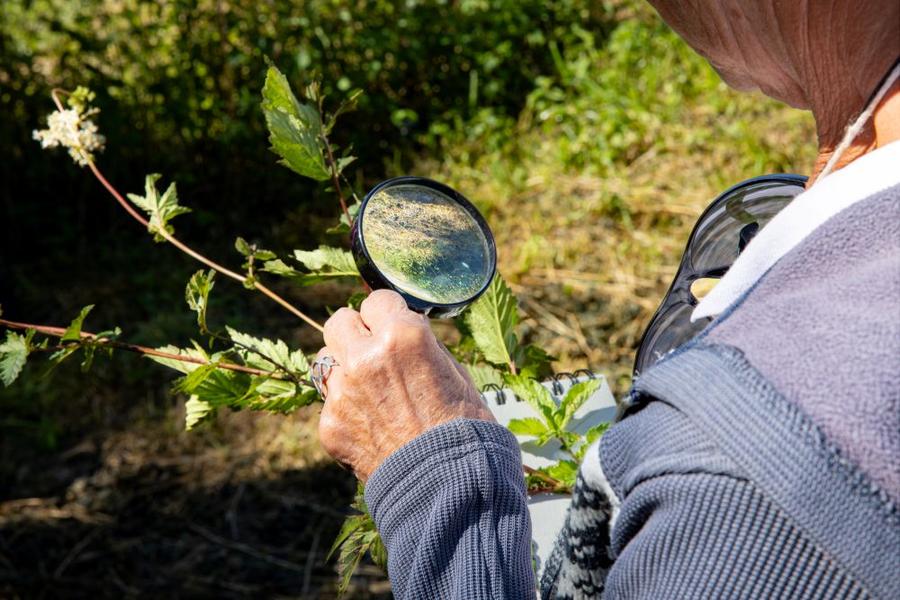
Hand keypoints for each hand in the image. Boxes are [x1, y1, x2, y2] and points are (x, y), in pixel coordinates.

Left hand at [315, 289, 494, 480]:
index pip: (377, 299)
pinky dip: (347, 409)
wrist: (449, 486)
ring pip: (327, 360)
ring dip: (346, 368)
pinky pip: (330, 403)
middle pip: (340, 321)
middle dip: (356, 331)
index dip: (389, 313)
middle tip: (373, 349)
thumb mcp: (456, 373)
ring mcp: (342, 391)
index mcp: (403, 335)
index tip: (394, 325)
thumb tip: (406, 336)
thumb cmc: (465, 428)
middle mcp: (365, 357)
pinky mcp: (329, 424)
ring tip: (372, 391)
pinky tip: (372, 426)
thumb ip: (423, 348)